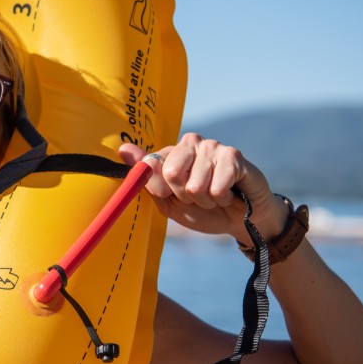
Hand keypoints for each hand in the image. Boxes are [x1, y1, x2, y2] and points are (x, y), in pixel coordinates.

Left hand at [119, 133, 286, 243]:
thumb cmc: (202, 210)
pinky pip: (217, 187)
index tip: (176, 196)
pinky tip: (230, 192)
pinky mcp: (233, 155)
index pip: (150, 169)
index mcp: (170, 152)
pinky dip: (221, 198)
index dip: (164, 192)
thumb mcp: (167, 201)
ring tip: (216, 195)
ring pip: (196, 185)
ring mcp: (212, 146)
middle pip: (172, 174)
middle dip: (185, 197)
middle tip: (198, 197)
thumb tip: (123, 149)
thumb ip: (146, 177)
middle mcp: (190, 142)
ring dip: (207, 200)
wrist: (239, 221)